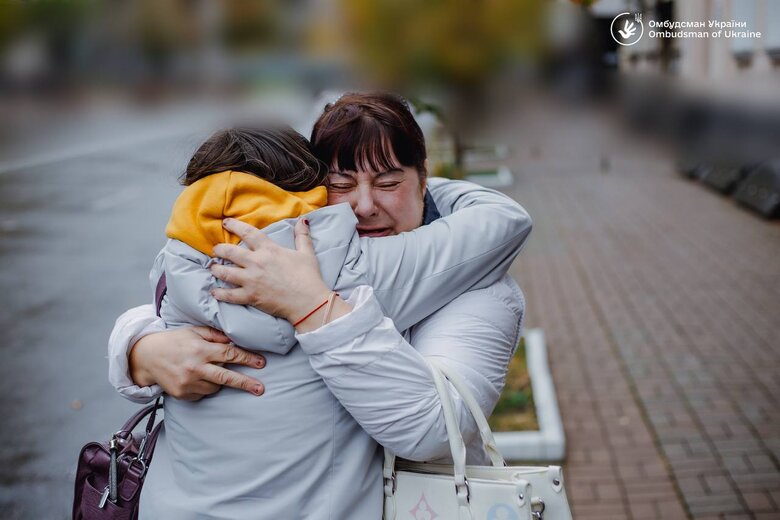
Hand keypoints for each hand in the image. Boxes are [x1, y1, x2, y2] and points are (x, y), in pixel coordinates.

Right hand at [129, 326, 265, 400]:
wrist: (147, 356)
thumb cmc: (174, 341)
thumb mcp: (194, 331)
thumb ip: (215, 335)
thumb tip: (234, 340)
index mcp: (200, 350)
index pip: (230, 355)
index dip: (247, 359)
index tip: (261, 363)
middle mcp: (195, 368)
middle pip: (227, 377)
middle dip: (246, 383)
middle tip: (261, 389)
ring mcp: (188, 383)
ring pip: (215, 387)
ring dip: (220, 381)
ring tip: (210, 371)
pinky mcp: (182, 394)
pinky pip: (202, 393)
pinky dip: (205, 387)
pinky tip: (197, 378)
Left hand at [210, 218, 331, 322]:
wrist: (308, 301)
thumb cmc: (308, 277)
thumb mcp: (306, 253)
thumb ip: (302, 236)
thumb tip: (303, 220)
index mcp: (269, 250)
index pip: (248, 233)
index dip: (234, 226)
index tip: (225, 223)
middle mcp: (257, 262)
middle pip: (230, 252)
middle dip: (219, 249)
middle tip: (215, 249)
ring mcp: (252, 280)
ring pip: (226, 272)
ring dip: (216, 270)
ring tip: (213, 268)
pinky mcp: (251, 296)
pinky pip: (230, 295)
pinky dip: (220, 294)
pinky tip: (214, 292)